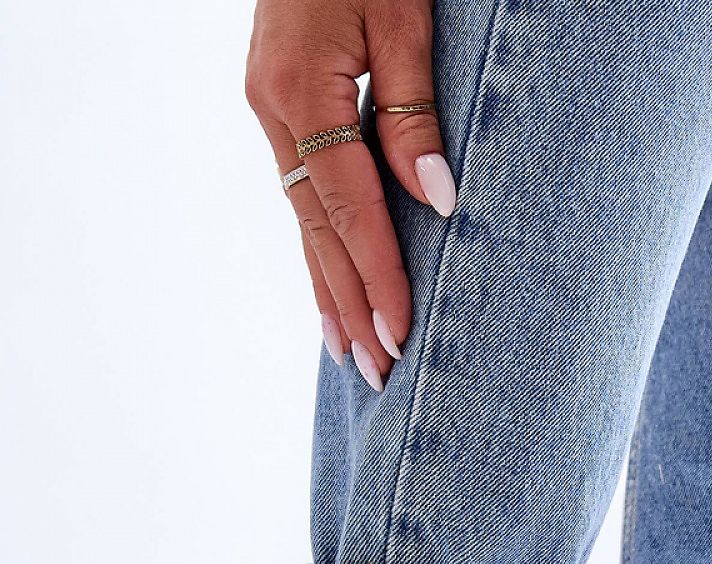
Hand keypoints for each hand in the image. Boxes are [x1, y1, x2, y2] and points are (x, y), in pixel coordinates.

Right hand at [246, 0, 455, 389]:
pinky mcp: (279, 107)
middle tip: (378, 374)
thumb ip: (415, 109)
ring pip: (304, 220)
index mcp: (301, 87)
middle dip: (350, 305)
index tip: (399, 332)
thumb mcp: (404, 14)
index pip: (346, 204)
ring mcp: (270, 110)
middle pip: (317, 230)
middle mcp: (274, 109)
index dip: (375, 273)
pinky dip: (320, 248)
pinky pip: (301, 194)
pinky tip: (331, 287)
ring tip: (351, 355)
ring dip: (330, 291)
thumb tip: (436, 201)